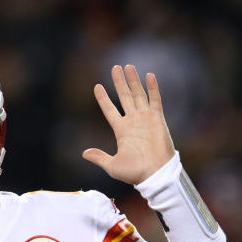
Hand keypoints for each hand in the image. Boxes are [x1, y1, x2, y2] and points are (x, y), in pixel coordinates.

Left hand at [83, 64, 175, 184]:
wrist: (155, 174)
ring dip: (133, 81)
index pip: (110, 109)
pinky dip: (152, 88)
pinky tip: (149, 75)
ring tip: (127, 67)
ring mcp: (145, 119)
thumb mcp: (112, 165)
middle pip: (124, 97)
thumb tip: (84, 153)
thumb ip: (99, 157)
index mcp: (121, 130)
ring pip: (138, 94)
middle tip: (114, 68)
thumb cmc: (135, 172)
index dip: (103, 98)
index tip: (97, 86)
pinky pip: (155, 100)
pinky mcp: (157, 119)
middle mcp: (133, 121)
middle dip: (119, 82)